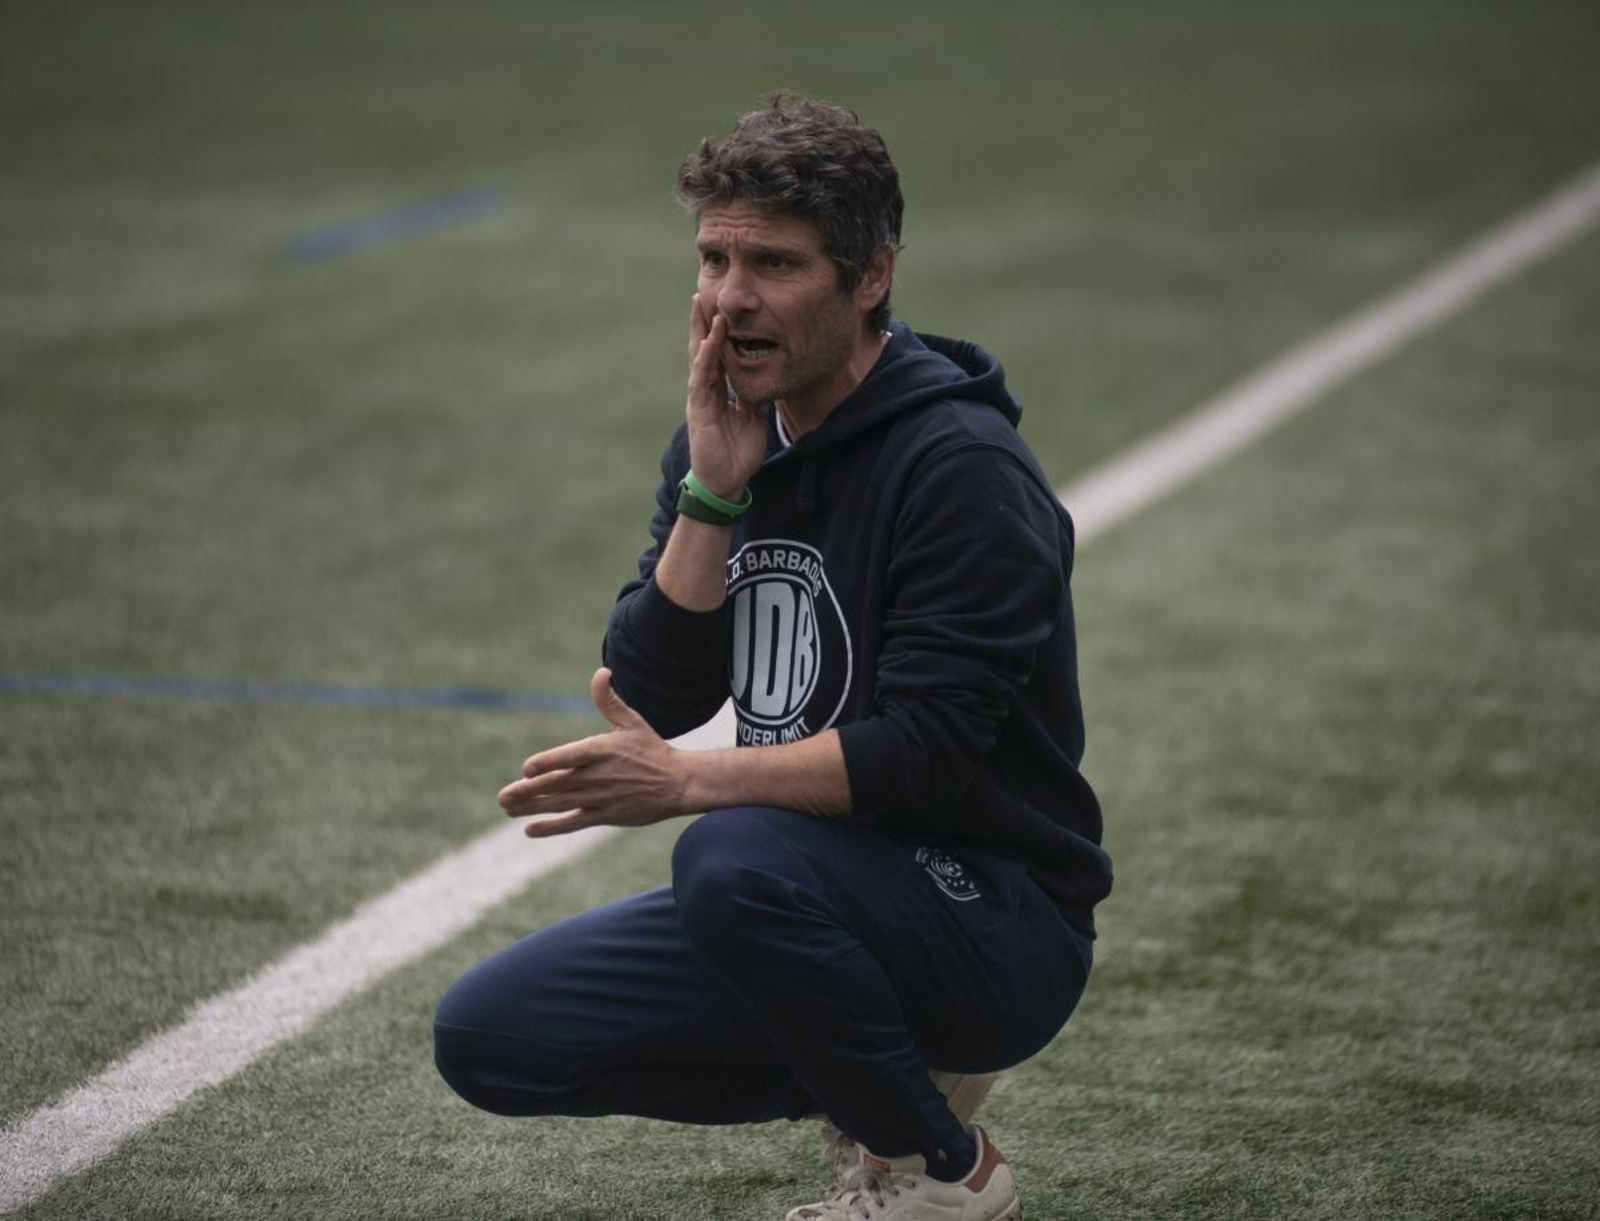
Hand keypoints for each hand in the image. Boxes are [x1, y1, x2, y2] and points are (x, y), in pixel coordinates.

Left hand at [497, 668, 690, 837]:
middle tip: (502, 796)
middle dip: (526, 791)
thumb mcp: (631, 721)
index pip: (568, 756)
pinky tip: (530, 829)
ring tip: (508, 808)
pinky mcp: (604, 815)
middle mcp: (596, 776)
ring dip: (531, 807)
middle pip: (555, 784)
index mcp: (600, 750)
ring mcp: (599, 798)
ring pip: (559, 804)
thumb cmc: (651, 749)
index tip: (526, 769)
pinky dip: (551, 827)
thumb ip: (609, 700)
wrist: (678, 783)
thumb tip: (601, 672)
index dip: (546, 763)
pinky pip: (573, 822)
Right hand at [685, 292, 766, 497]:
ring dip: (702, 331)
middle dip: (702, 321)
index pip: (717, 353)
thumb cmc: (738, 452)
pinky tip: (708, 342)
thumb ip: (753, 396)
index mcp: (718, 390)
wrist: (727, 482)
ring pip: (699, 358)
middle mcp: (706, 389)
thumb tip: (764, 377)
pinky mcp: (699, 411)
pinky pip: (702, 380)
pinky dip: (705, 360)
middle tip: (702, 292)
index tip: (721, 305)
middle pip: (702, 347)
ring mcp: (700, 398)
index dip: (718, 330)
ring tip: (702, 306)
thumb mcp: (753, 417)